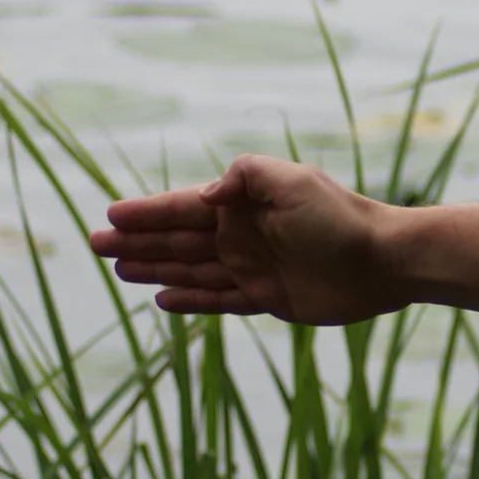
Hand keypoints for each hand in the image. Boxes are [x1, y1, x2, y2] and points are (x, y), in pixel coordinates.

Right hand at [88, 155, 408, 321]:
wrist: (383, 260)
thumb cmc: (339, 216)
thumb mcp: (291, 182)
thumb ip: (244, 178)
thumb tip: (204, 195)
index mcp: (241, 204)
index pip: (182, 208)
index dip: (146, 213)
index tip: (111, 216)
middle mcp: (241, 235)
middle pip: (177, 240)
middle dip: (137, 243)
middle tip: (95, 246)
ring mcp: (252, 268)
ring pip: (191, 270)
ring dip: (155, 269)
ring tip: (118, 270)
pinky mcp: (268, 299)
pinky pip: (219, 300)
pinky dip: (191, 300)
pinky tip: (162, 299)